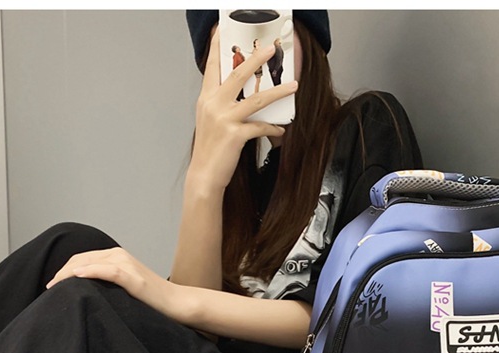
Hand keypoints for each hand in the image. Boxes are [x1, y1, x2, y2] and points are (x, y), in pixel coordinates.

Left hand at [45, 247, 168, 309]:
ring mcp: (127, 264)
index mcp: (116, 256)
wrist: (177, 303)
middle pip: (81, 259)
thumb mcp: (125, 288)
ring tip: (55, 286)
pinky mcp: (133, 277)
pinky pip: (107, 271)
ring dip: (69, 273)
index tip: (52, 285)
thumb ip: (107, 283)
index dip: (64, 270)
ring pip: (90, 263)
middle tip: (49, 288)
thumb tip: (83, 291)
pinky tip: (76, 277)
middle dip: (62, 272)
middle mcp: (119, 255)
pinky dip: (90, 272)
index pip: (82, 258)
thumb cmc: (152, 300)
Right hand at [189, 28, 297, 191]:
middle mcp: (213, 105)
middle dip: (256, 58)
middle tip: (271, 48)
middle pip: (238, 74)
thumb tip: (243, 94)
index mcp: (206, 99)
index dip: (217, 47)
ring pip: (256, 99)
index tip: (222, 30)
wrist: (204, 176)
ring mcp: (224, 119)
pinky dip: (272, 127)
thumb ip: (222, 104)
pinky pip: (260, 126)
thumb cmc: (210, 150)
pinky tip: (281, 128)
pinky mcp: (235, 135)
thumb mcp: (211, 121)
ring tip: (293, 85)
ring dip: (278, 91)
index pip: (212, 66)